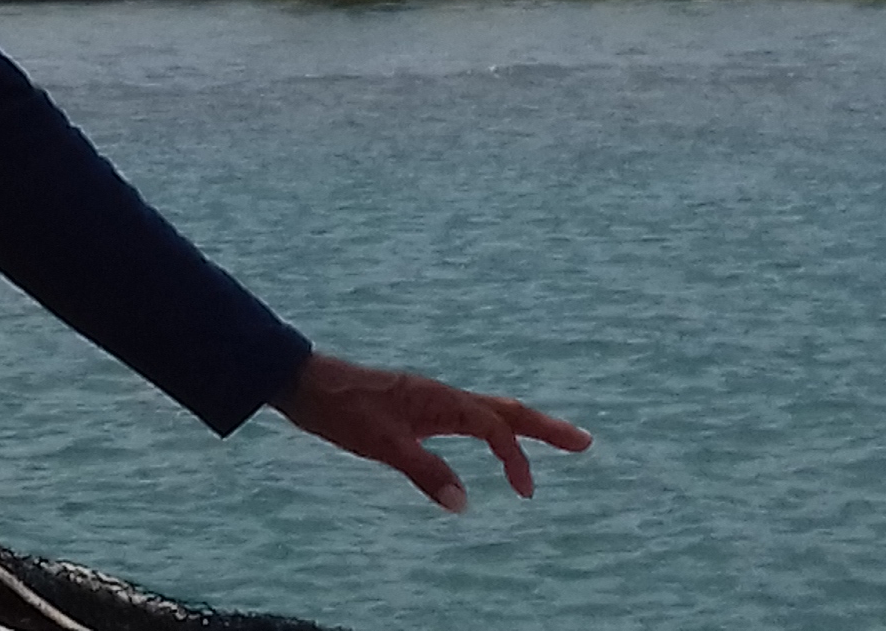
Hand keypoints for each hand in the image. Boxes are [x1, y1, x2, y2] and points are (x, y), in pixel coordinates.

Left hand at [273, 353, 590, 512]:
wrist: (300, 381)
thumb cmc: (340, 408)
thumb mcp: (381, 444)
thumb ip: (424, 472)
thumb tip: (464, 504)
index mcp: (439, 400)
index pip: (494, 427)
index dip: (516, 459)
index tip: (526, 492)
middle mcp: (440, 395)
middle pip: (505, 409)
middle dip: (545, 427)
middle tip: (585, 442)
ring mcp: (427, 399)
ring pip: (486, 410)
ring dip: (520, 425)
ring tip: (552, 439)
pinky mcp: (412, 406)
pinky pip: (465, 416)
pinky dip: (489, 428)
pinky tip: (487, 439)